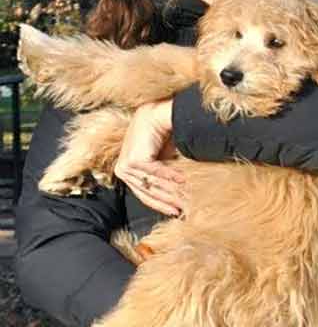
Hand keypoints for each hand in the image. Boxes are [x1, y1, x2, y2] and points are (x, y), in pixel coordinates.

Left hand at [114, 99, 184, 215]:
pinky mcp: (133, 161)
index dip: (161, 203)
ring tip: (185, 199)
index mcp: (126, 171)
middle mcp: (122, 170)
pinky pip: (156, 174)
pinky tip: (184, 181)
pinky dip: (171, 177)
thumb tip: (175, 193)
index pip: (143, 192)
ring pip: (152, 185)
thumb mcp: (161, 160)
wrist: (158, 115)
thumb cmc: (161, 134)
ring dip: (171, 192)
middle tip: (182, 209)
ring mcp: (125, 166)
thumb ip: (162, 176)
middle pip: (147, 191)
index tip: (175, 211)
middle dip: (167, 201)